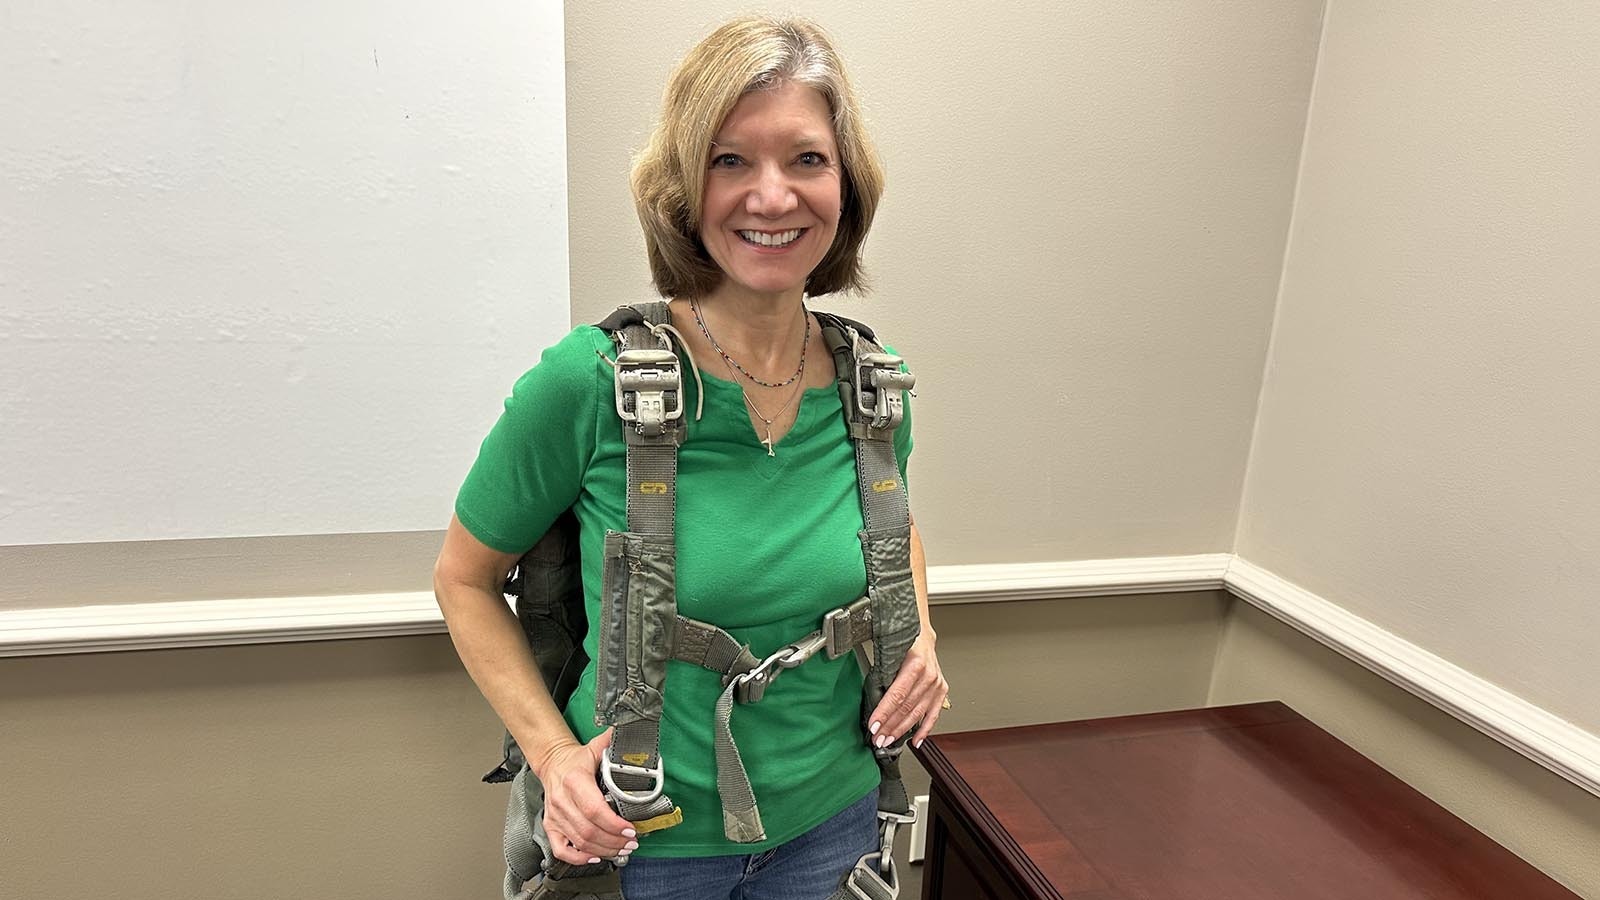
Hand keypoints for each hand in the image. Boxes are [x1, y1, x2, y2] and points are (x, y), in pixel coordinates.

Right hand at [535, 728, 639, 865]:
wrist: (552, 763)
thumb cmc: (576, 760)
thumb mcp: (595, 747)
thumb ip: (614, 742)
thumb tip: (633, 734)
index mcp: (574, 781)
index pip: (594, 809)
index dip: (613, 824)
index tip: (630, 829)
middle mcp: (562, 800)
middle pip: (589, 831)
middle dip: (614, 841)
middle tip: (631, 842)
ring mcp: (555, 816)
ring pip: (579, 842)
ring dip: (604, 850)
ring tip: (622, 849)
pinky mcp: (550, 826)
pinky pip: (561, 850)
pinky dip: (578, 858)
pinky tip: (594, 857)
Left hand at [866, 628, 947, 749]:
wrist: (922, 634)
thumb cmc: (905, 642)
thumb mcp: (889, 652)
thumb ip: (882, 673)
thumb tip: (869, 697)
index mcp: (916, 664)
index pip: (897, 695)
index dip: (884, 713)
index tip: (874, 725)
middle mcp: (929, 675)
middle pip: (906, 707)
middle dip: (890, 726)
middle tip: (877, 738)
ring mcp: (937, 684)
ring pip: (917, 714)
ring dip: (902, 730)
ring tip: (888, 740)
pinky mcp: (941, 690)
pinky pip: (933, 715)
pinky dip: (924, 730)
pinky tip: (915, 741)